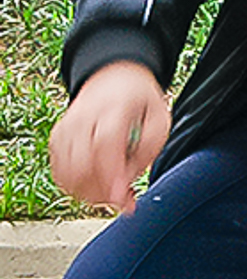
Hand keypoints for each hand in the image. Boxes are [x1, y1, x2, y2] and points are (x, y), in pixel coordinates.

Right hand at [48, 61, 170, 214]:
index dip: (111, 174)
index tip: (120, 197)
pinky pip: (59, 172)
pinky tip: (96, 186)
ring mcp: (66, 128)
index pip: (106, 143)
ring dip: (89, 193)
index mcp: (114, 108)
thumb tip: (124, 186)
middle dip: (101, 190)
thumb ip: (147, 153)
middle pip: (82, 163)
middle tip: (123, 199)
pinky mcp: (56, 138)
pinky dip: (76, 186)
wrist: (114, 79)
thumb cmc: (140, 102)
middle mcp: (83, 117)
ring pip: (67, 173)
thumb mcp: (159, 121)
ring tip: (112, 192)